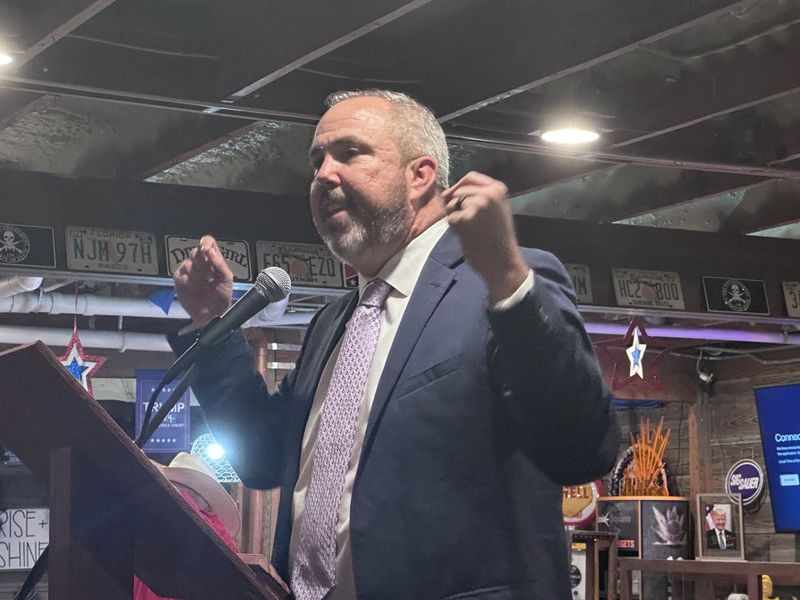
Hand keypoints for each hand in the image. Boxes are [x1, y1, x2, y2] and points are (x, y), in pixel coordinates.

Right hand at [173, 235, 232, 327]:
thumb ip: (219, 263)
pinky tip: (193, 287)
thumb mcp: (226, 279)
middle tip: (207, 273)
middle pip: (195, 252)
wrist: (212, 315)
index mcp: (213, 260)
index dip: (205, 242)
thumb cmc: (222, 296)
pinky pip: (180, 275)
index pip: (208, 243)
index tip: (205, 248)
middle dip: (200, 261)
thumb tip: (211, 251)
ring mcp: (189, 271)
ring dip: (195, 274)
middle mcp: (200, 263)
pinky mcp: (180, 280)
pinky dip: (187, 281)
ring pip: (187, 264)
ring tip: (203, 284)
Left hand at [442, 171, 529, 303]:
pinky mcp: (466, 219)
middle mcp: (488, 193)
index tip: (452, 195)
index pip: (470, 177)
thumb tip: (447, 192)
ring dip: (455, 217)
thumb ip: (477, 197)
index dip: (458, 186)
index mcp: (498, 189)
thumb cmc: (498, 239)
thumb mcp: (495, 210)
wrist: (504, 262)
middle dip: (456, 205)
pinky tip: (468, 236)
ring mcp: (477, 205)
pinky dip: (454, 229)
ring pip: (451, 204)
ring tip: (470, 230)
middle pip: (458, 191)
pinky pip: (449, 219)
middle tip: (467, 223)